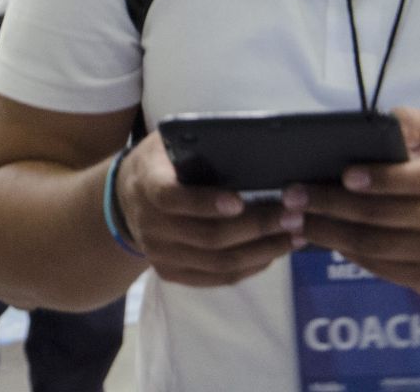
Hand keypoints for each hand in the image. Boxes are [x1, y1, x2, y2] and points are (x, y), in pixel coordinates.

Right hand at [114, 131, 293, 288]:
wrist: (126, 200)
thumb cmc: (160, 163)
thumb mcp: (167, 144)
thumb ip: (195, 144)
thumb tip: (248, 141)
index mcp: (147, 185)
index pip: (171, 198)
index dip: (205, 203)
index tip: (239, 202)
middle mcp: (150, 225)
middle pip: (207, 236)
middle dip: (255, 227)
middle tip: (292, 216)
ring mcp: (160, 255)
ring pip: (218, 262)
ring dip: (261, 251)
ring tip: (294, 236)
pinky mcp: (171, 273)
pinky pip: (216, 278)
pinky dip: (249, 267)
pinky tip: (272, 253)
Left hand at [279, 106, 419, 293]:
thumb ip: (412, 123)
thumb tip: (379, 124)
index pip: (414, 181)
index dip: (379, 179)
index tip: (344, 175)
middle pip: (382, 216)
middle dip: (331, 206)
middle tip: (293, 196)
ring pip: (374, 245)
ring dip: (328, 233)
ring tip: (295, 219)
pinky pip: (380, 267)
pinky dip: (347, 253)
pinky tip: (323, 238)